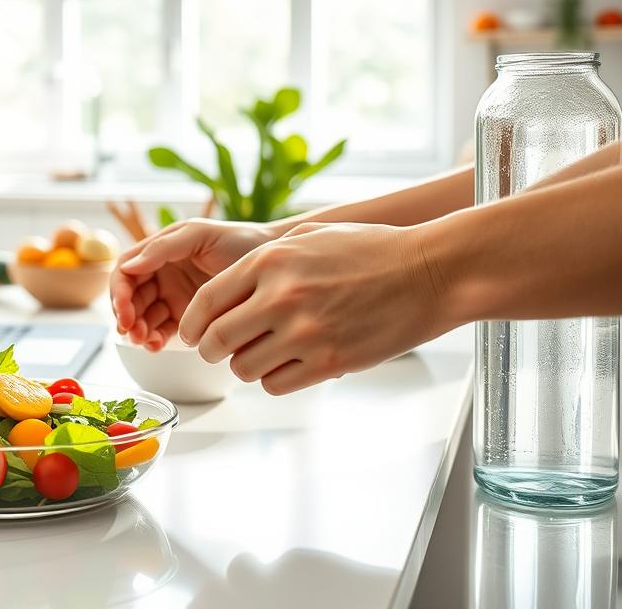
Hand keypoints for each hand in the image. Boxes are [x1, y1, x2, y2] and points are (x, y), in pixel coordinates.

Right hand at [111, 219, 276, 350]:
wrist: (277, 261)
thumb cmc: (240, 240)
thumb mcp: (198, 235)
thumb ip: (163, 248)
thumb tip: (128, 267)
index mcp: (160, 252)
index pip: (126, 272)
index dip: (118, 292)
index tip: (124, 310)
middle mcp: (163, 274)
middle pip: (130, 298)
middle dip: (127, 316)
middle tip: (133, 331)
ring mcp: (174, 297)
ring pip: (143, 317)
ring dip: (138, 330)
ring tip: (147, 340)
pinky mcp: (188, 318)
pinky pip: (162, 331)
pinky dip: (154, 339)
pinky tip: (156, 345)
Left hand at [177, 222, 455, 393]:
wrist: (430, 273)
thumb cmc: (374, 252)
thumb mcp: (312, 238)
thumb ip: (266, 260)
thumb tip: (228, 288)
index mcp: (271, 261)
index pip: (207, 301)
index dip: (192, 322)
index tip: (191, 333)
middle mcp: (282, 297)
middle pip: (218, 340)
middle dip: (212, 349)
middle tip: (219, 350)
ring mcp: (305, 332)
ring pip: (244, 368)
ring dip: (246, 365)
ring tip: (262, 353)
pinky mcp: (329, 361)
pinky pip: (276, 384)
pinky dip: (275, 379)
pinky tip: (288, 364)